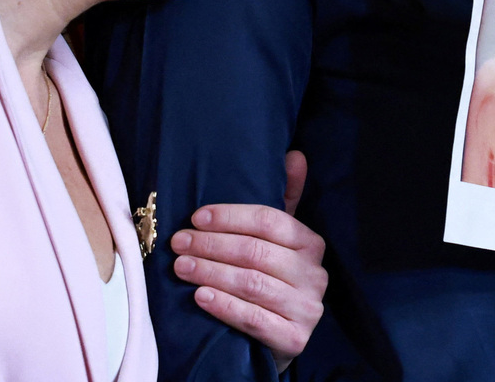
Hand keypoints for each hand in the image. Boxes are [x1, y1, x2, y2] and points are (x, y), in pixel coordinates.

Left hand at [171, 150, 326, 370]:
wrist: (279, 338)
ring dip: (210, 273)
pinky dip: (224, 306)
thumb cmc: (272, 280)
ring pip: (251, 284)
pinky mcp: (295, 340)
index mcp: (311, 244)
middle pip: (256, 252)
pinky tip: (200, 297)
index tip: (195, 217)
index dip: (230, 217)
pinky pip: (254, 319)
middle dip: (211, 245)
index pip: (270, 222)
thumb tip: (295, 155)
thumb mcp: (278, 241)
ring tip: (181, 266)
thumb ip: (284, 199)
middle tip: (178, 242)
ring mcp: (307, 309)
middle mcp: (315, 275)